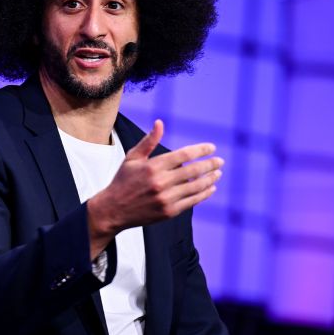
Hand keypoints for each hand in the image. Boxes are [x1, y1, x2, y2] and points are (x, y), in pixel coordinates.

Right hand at [87, 119, 222, 257]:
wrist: (113, 209)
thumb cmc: (123, 180)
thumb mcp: (132, 158)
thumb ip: (149, 141)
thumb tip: (160, 123)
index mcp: (153, 166)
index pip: (183, 155)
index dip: (200, 150)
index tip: (211, 147)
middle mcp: (160, 182)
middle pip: (193, 171)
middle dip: (210, 164)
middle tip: (220, 161)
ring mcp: (165, 198)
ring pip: (195, 187)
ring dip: (210, 179)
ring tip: (217, 173)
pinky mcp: (168, 211)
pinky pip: (191, 201)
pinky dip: (203, 194)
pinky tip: (210, 188)